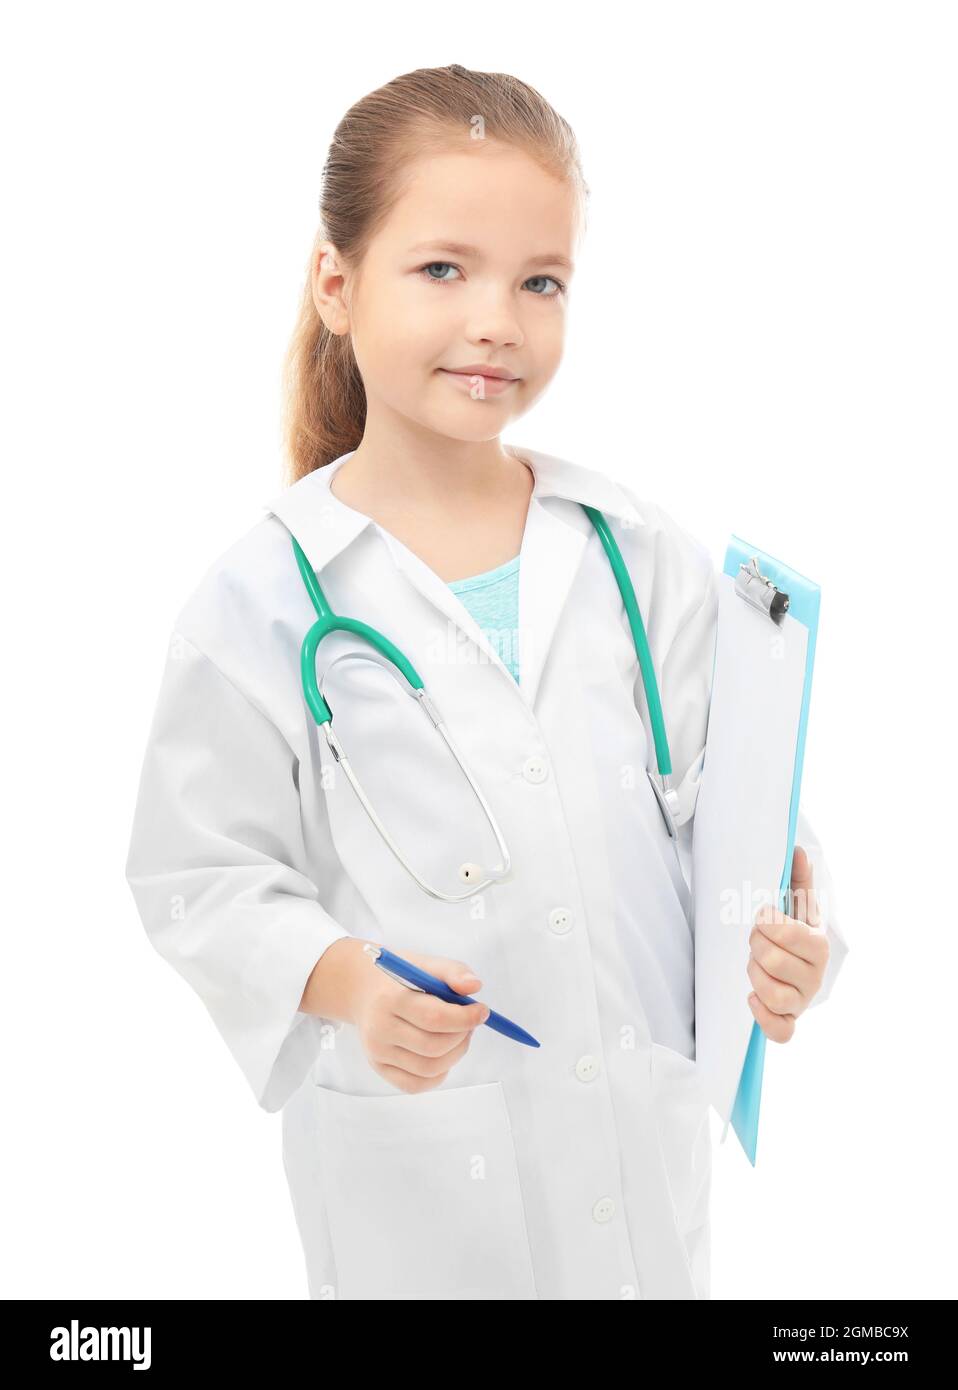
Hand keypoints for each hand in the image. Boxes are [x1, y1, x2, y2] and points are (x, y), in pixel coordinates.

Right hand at [352, 949, 490, 1093]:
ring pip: (429, 1068)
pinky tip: (443, 1053)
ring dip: (455, 1054)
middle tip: (470, 1023)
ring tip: (458, 1035)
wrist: (363, 990)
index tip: (482, 1010)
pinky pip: (416, 1084)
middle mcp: (379, 1030)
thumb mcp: (425, 965)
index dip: (465, 1018)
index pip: (434, 1018)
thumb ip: (453, 971)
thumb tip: (475, 987)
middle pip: (434, 1046)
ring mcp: (377, 1053)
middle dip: (462, 1036)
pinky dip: (439, 1073)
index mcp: (390, 999)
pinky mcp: (380, 1068)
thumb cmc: (400, 978)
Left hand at [746, 845, 829, 1042]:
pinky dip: (763, 1016)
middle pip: (772, 961)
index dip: (765, 923)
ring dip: (754, 976)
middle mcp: (815, 977)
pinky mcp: (789, 1022)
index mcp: (818, 945)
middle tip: (756, 942)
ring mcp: (802, 1002)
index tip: (763, 918)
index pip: (786, 932)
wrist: (796, 967)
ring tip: (755, 966)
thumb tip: (797, 850)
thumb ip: (797, 880)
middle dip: (755, 947)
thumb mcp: (795, 906)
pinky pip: (780, 1032)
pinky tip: (752, 997)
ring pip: (771, 994)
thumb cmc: (792, 934)